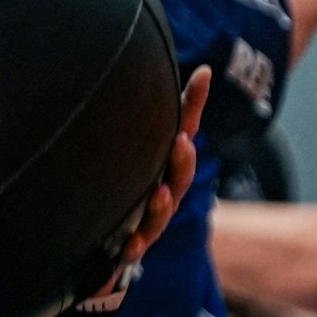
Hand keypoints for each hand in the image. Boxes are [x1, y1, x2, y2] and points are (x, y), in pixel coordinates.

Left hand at [113, 65, 210, 270]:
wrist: (113, 238)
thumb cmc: (135, 180)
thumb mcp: (149, 140)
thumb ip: (176, 108)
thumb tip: (203, 68)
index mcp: (168, 164)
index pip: (183, 136)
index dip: (192, 111)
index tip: (196, 90)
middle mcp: (163, 191)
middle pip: (179, 177)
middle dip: (181, 162)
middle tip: (181, 142)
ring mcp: (148, 219)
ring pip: (160, 214)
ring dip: (161, 204)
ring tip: (160, 191)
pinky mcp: (129, 243)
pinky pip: (134, 248)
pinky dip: (133, 247)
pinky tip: (129, 244)